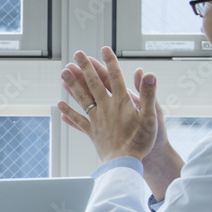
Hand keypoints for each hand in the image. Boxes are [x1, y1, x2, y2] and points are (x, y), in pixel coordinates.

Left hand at [56, 47, 157, 161]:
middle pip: (93, 83)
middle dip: (85, 67)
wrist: (125, 162)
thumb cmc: (142, 141)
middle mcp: (106, 107)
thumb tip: (147, 73)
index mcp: (122, 102)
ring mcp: (96, 119)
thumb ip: (148, 93)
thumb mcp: (152, 116)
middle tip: (77, 54)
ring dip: (72, 84)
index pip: (115, 76)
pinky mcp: (91, 132)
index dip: (109, 62)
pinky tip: (60, 105)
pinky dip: (68, 112)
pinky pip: (77, 120)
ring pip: (81, 98)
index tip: (103, 49)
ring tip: (63, 73)